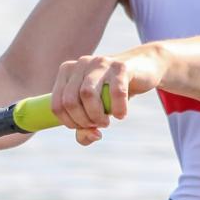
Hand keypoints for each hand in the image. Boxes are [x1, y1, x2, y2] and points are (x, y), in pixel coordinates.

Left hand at [49, 46, 165, 145]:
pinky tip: (121, 114)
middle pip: (70, 101)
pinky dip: (118, 109)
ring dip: (97, 116)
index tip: (84, 127)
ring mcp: (100, 62)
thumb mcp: (97, 109)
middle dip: (83, 121)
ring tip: (107, 121)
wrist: (143, 68)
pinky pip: (115, 92)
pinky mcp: (121, 66)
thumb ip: (86, 128)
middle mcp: (81, 64)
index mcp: (68, 71)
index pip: (57, 104)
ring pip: (87, 94)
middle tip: (98, 125)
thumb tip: (93, 136)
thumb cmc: (113, 91)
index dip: (69, 123)